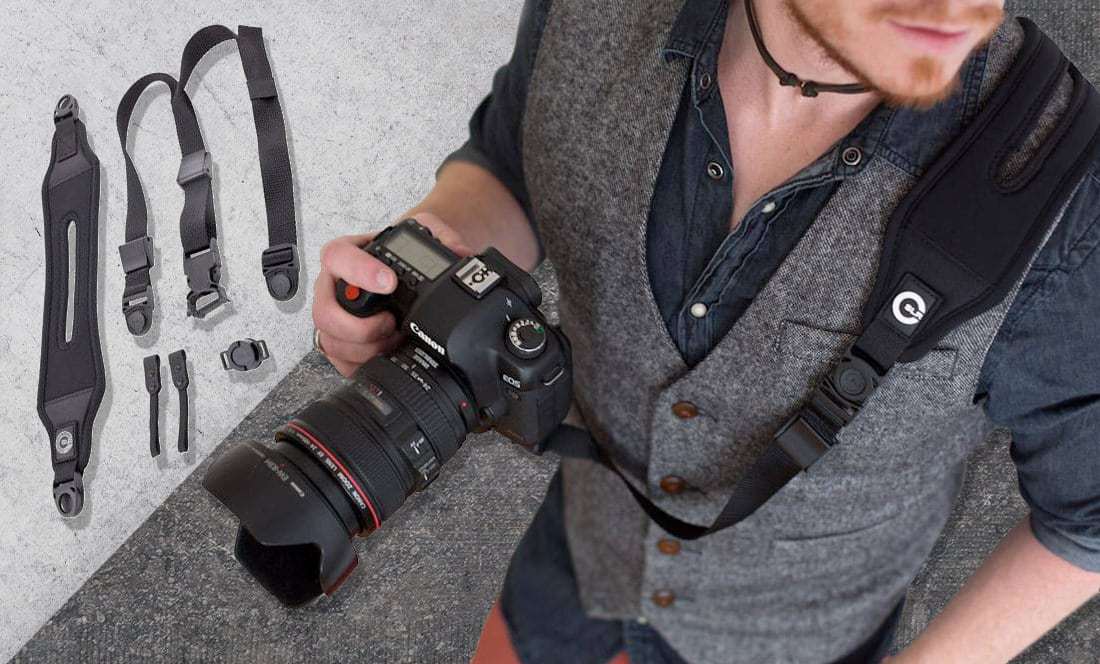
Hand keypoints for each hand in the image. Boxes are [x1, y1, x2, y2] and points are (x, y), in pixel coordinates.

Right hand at [312, 212, 471, 375]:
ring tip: (392, 339)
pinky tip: (382, 353)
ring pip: (330, 340)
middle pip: (324, 312)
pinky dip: (361, 363)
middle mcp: (333, 287)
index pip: (337, 257)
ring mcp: (333, 317)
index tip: (389, 283)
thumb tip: (461, 254)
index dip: (359, 272)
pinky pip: (338, 360)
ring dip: (365, 348)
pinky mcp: (338, 342)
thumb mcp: (421, 234)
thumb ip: (440, 234)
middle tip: (390, 323)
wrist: (398, 278)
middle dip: (360, 327)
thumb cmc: (399, 260)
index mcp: (347, 256)